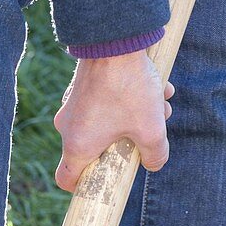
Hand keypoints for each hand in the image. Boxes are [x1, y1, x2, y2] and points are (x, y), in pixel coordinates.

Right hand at [53, 50, 174, 192]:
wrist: (115, 38)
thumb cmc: (128, 89)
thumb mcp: (151, 129)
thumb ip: (155, 155)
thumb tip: (153, 164)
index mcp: (77, 146)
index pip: (67, 180)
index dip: (83, 187)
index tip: (103, 182)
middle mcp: (68, 127)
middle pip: (95, 150)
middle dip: (126, 144)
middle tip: (147, 132)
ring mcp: (73, 105)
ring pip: (105, 123)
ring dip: (134, 118)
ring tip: (158, 102)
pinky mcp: (81, 86)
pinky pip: (104, 102)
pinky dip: (127, 98)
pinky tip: (155, 85)